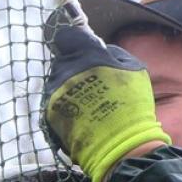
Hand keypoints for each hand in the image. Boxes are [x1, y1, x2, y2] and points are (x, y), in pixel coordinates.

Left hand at [42, 24, 169, 181]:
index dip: (73, 40)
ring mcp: (54, 95)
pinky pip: (52, 102)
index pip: (66, 35)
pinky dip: (63, 106)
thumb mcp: (133, 68)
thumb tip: (96, 46)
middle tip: (91, 83)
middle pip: (62, 61)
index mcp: (88, 57)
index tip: (77, 45)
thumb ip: (111, 52)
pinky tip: (80, 116)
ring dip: (67, 88)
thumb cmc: (132, 107)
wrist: (121, 146)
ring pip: (55, 82)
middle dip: (73, 68)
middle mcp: (66, 73)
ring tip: (88, 104)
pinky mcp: (47, 115)